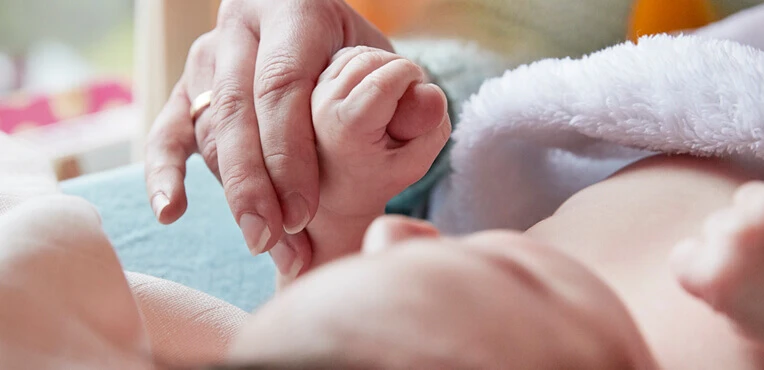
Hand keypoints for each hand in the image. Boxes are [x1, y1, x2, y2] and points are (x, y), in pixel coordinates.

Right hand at [144, 0, 392, 260]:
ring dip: (232, 192)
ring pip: (208, 129)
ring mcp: (208, 56)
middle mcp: (243, 28)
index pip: (283, 86)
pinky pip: (165, 129)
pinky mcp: (187, 86)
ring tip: (263, 243)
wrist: (309, 33)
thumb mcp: (382, 58)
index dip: (289, 153)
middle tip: (272, 239)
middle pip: (237, 112)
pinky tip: (170, 213)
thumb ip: (403, 88)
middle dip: (253, 184)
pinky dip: (163, 172)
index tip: (303, 212)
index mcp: (295, 10)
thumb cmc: (351, 54)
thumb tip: (426, 110)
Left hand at [267, 47, 449, 283]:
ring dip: (380, 68)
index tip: (418, 91)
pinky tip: (367, 92)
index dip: (411, 76)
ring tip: (387, 100)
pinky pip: (343, 58)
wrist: (332, 192)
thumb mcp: (412, 164)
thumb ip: (430, 130)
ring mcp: (308, 93)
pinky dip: (363, 67)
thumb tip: (431, 92)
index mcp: (344, 127)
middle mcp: (318, 106)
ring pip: (355, 55)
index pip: (386, 79)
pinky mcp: (304, 84)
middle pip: (371, 61)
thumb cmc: (376, 178)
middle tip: (406, 99)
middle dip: (397, 70)